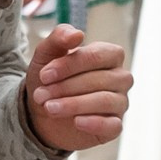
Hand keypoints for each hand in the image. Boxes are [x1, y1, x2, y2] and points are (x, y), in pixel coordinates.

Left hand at [24, 24, 129, 148]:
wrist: (42, 112)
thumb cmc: (50, 79)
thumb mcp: (46, 55)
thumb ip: (59, 38)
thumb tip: (77, 34)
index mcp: (109, 55)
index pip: (97, 56)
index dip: (70, 65)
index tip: (44, 75)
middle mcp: (120, 77)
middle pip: (100, 79)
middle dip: (66, 87)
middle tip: (40, 95)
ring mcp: (120, 102)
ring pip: (105, 100)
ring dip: (74, 104)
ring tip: (49, 108)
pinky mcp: (114, 125)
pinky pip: (113, 125)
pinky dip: (94, 123)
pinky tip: (76, 122)